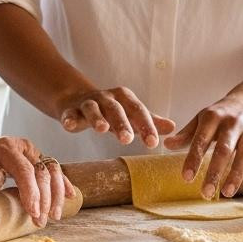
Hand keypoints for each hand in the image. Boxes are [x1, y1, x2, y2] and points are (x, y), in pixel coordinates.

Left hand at [0, 136, 75, 225]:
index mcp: (7, 147)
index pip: (24, 170)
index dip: (32, 192)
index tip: (34, 212)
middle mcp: (24, 147)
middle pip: (42, 172)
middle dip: (44, 199)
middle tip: (41, 221)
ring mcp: (33, 152)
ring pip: (53, 171)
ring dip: (56, 194)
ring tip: (54, 216)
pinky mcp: (38, 158)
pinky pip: (54, 170)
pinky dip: (62, 183)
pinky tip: (70, 196)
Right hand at [56, 86, 175, 147]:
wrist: (77, 99)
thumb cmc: (110, 111)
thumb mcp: (130, 114)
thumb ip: (150, 121)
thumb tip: (173, 128)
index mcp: (125, 99)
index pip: (138, 111)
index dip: (146, 126)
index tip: (153, 143)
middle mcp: (107, 98)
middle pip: (116, 109)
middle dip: (121, 123)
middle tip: (128, 139)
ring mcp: (88, 103)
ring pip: (93, 109)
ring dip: (97, 118)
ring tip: (101, 130)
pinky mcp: (71, 110)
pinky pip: (70, 113)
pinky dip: (69, 118)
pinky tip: (69, 126)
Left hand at [164, 90, 242, 197]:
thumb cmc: (221, 115)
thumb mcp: (201, 119)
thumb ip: (186, 134)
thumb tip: (166, 145)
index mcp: (213, 118)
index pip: (201, 140)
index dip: (194, 159)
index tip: (186, 178)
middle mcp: (233, 124)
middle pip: (224, 150)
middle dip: (214, 172)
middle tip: (206, 193)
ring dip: (236, 174)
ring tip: (226, 193)